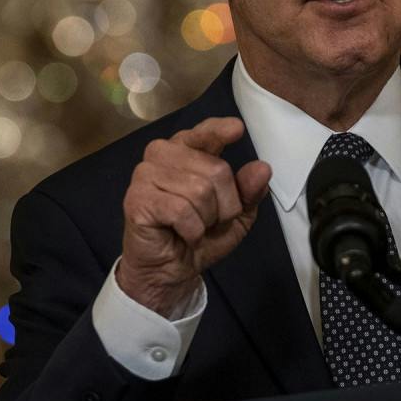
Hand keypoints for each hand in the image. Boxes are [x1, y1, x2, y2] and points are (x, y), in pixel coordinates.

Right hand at [116, 117, 272, 317]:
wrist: (170, 271)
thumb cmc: (199, 236)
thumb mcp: (235, 215)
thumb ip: (249, 191)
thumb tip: (262, 169)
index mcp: (187, 150)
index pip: (205, 133)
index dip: (220, 131)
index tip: (236, 129)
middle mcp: (163, 154)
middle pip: (216, 170)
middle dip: (224, 205)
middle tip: (209, 222)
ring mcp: (146, 174)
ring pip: (200, 190)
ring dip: (206, 220)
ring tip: (193, 228)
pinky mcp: (137, 198)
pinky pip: (181, 210)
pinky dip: (192, 230)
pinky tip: (182, 235)